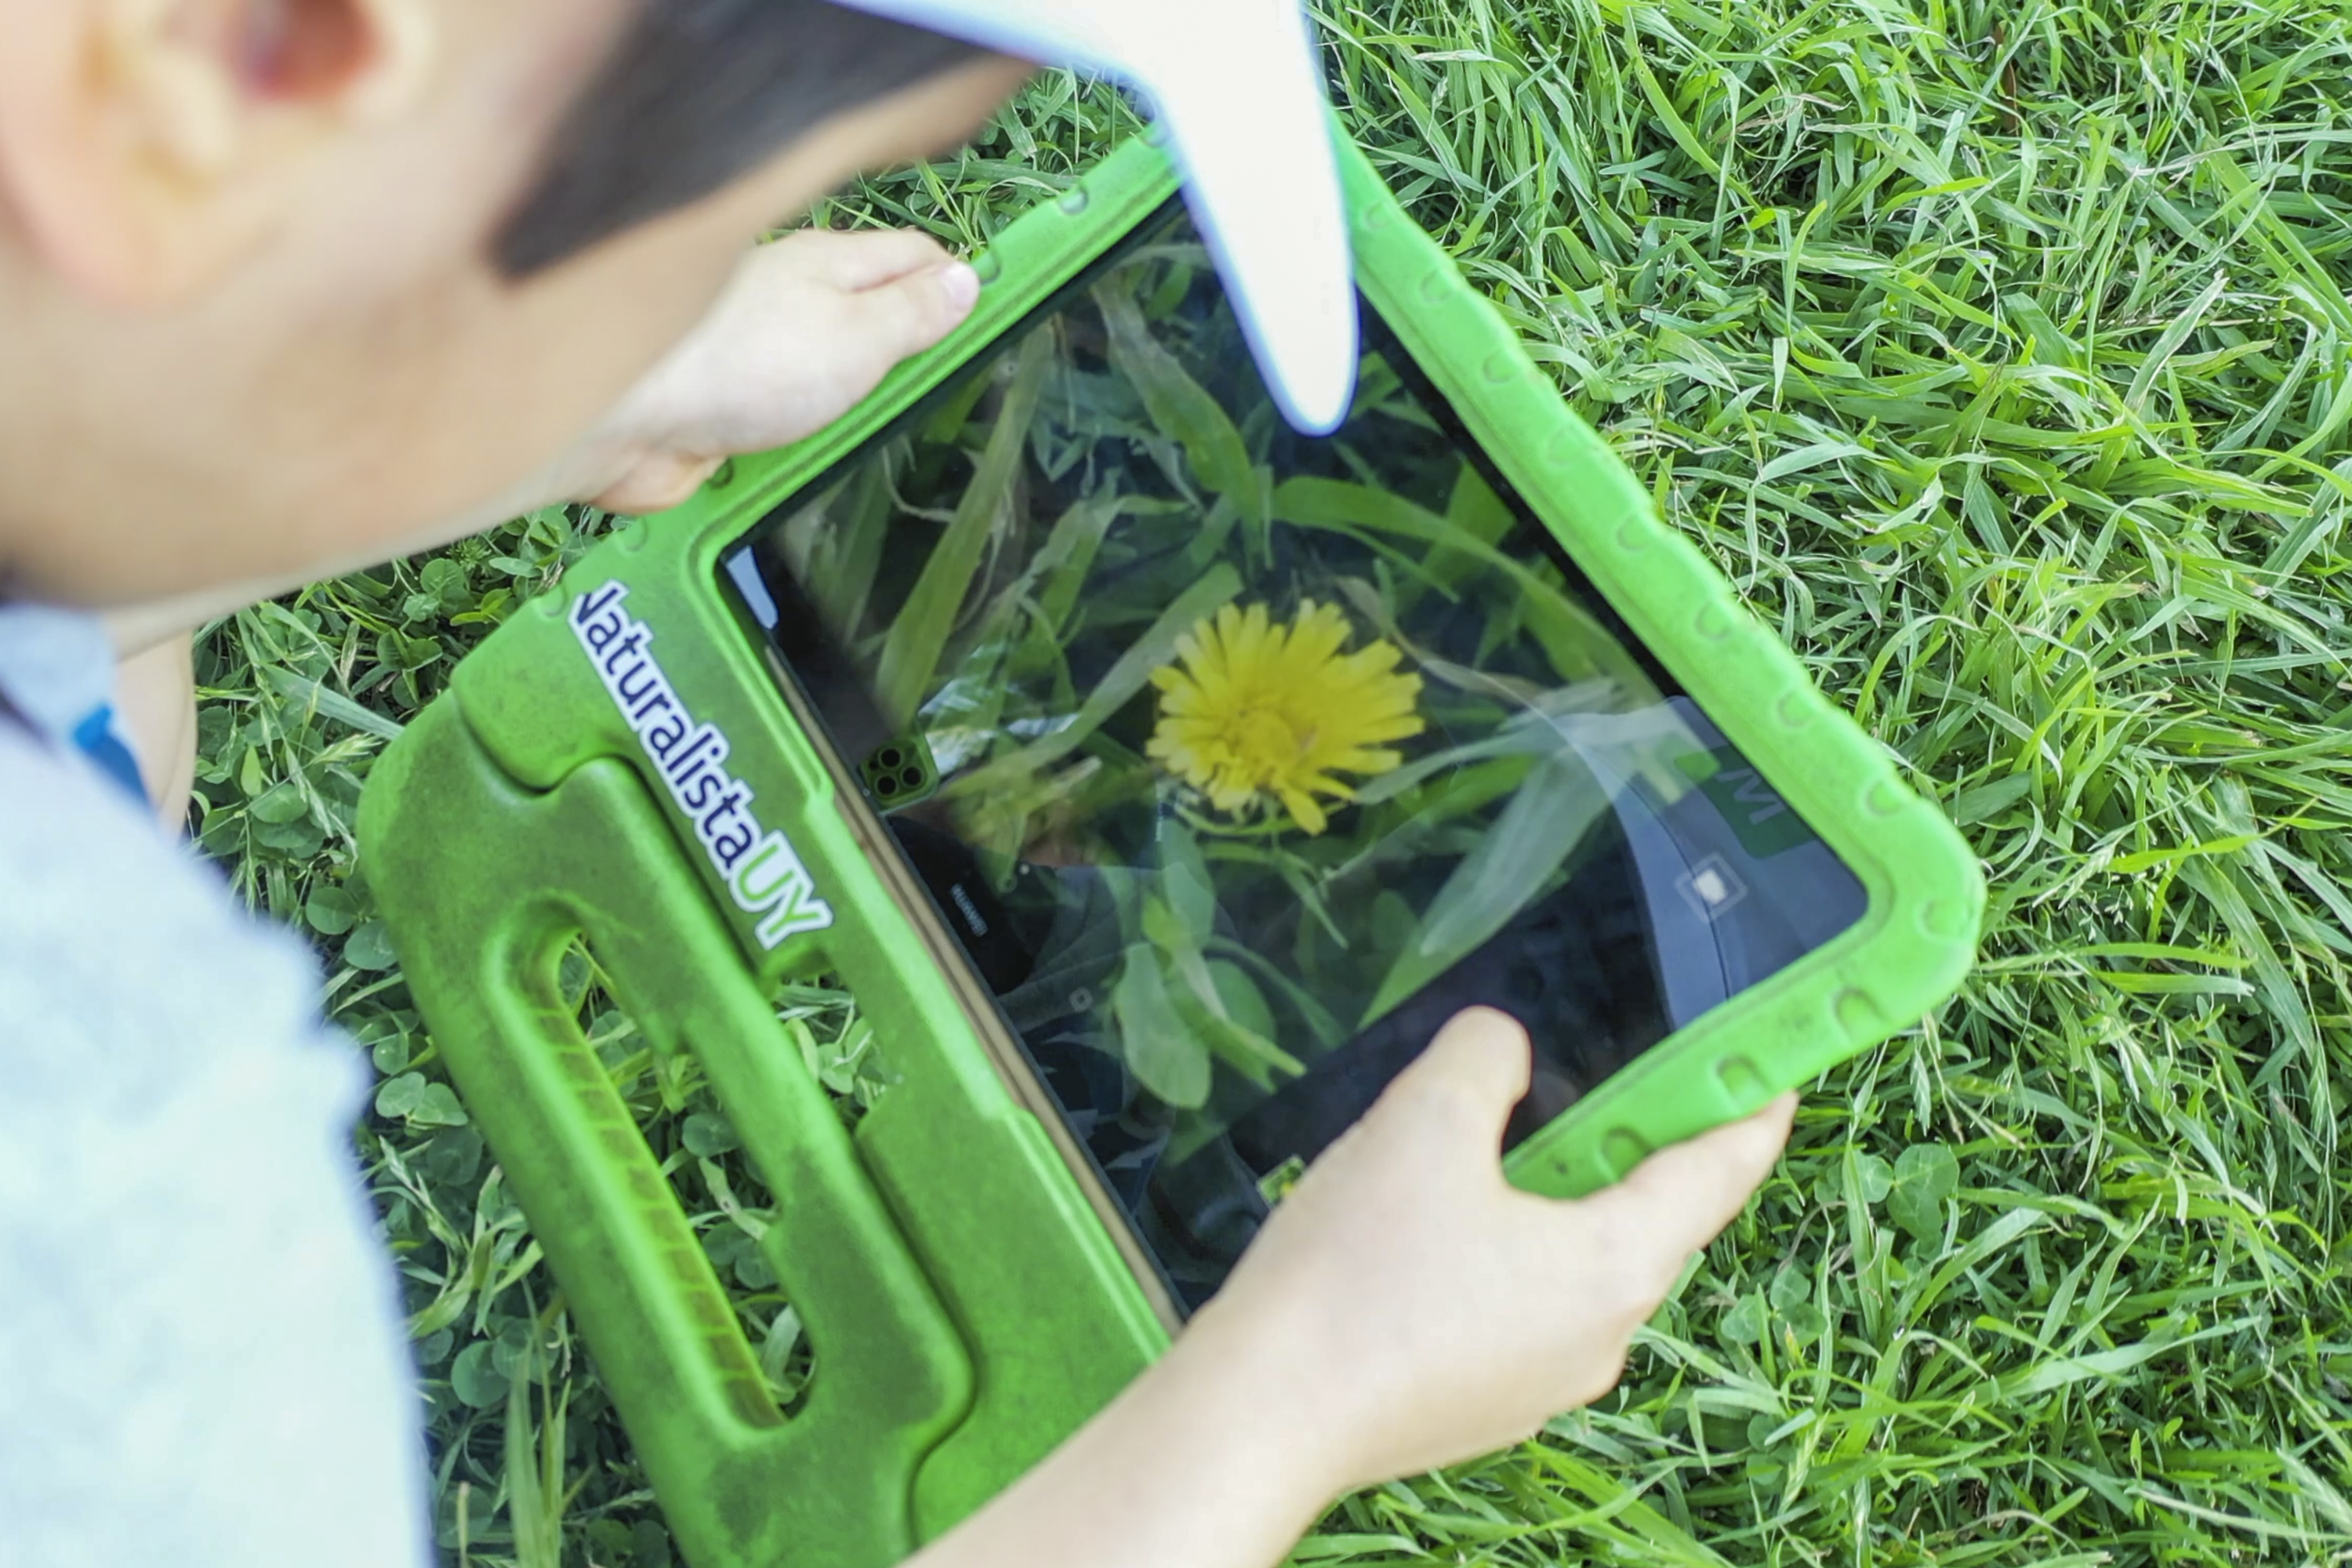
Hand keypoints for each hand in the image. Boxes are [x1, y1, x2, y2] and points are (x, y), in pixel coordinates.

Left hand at [575, 228, 981, 513]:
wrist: (622, 416)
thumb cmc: (747, 363)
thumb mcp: (856, 335)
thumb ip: (912, 313)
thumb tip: (967, 279)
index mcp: (828, 265)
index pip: (913, 256)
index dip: (956, 279)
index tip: (997, 316)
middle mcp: (789, 301)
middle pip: (868, 310)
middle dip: (910, 339)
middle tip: (962, 383)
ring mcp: (753, 357)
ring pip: (825, 368)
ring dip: (857, 395)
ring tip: (906, 429)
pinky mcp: (723, 413)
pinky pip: (784, 419)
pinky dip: (809, 433)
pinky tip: (829, 458)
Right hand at [1192, 1008, 1795, 1492]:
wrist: (1262, 1415)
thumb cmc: (1358, 1268)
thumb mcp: (1422, 1120)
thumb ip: (1484, 1058)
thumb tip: (1505, 1051)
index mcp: (1616, 1265)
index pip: (1719, 1173)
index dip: (1751, 1109)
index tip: (1776, 1072)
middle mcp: (1601, 1336)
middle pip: (1643, 1218)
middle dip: (1623, 1143)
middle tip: (1586, 1077)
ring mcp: (1542, 1383)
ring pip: (1572, 1264)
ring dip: (1549, 1198)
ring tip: (1477, 1144)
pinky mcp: (1480, 1406)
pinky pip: (1516, 1308)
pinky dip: (1501, 1253)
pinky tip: (1425, 1226)